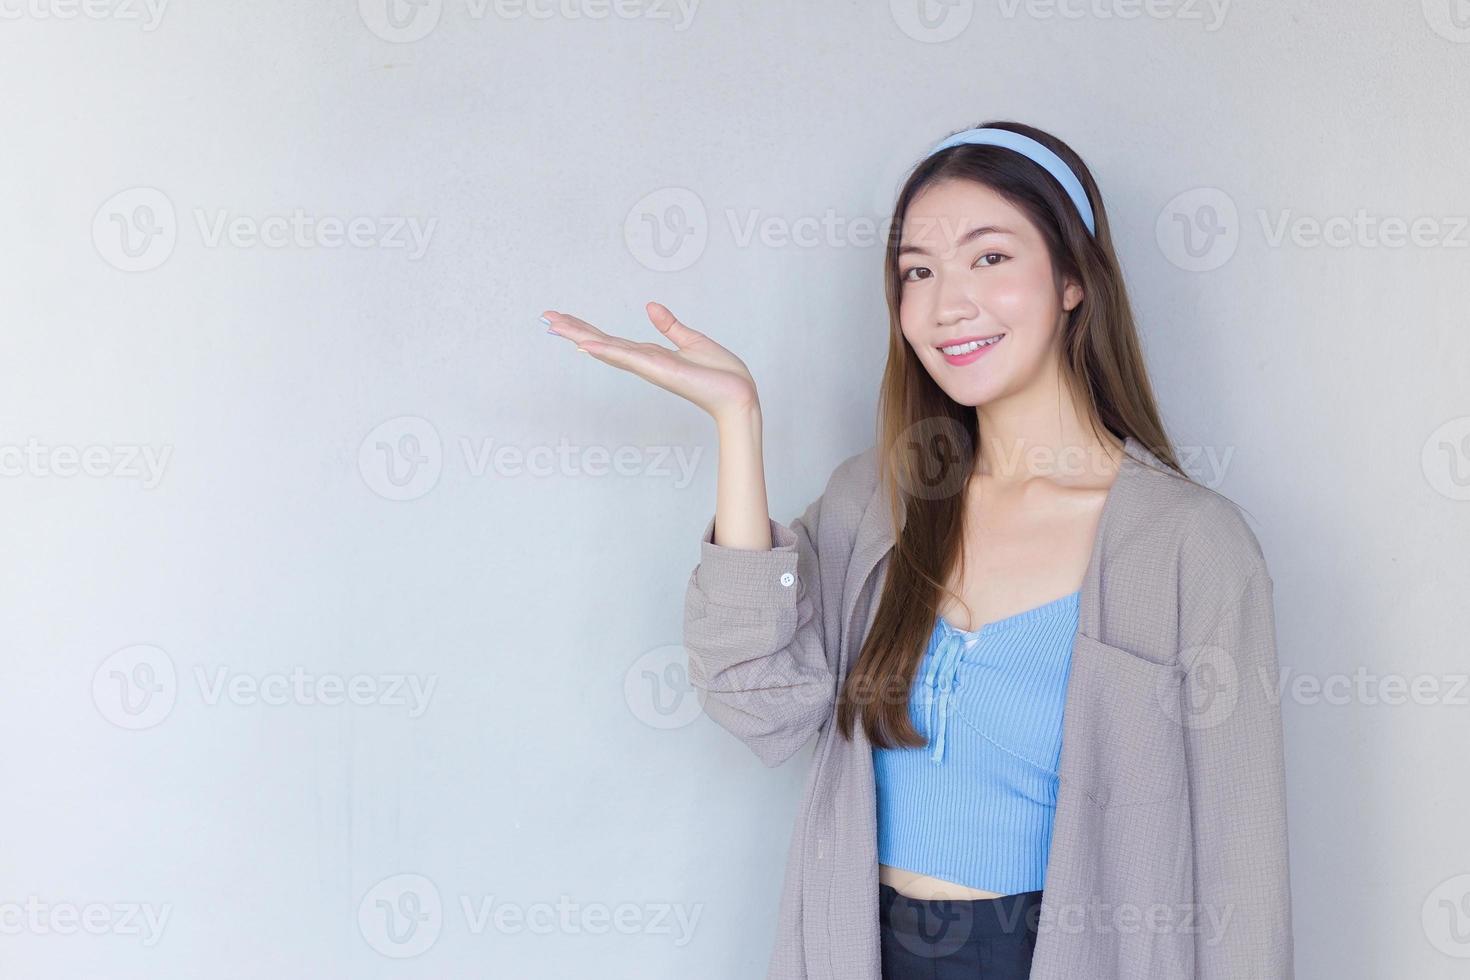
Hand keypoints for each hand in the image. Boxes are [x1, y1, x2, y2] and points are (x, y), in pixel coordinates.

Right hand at [543, 302, 760, 421]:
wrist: (739, 395)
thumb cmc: (722, 375)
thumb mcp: (693, 341)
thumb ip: (670, 326)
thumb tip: (650, 306)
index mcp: (651, 355)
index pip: (613, 340)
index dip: (588, 329)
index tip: (564, 319)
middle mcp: (645, 362)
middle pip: (602, 343)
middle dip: (574, 330)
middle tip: (546, 318)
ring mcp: (649, 367)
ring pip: (608, 348)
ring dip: (580, 336)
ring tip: (553, 325)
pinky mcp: (659, 369)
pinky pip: (628, 357)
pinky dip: (606, 350)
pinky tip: (585, 344)